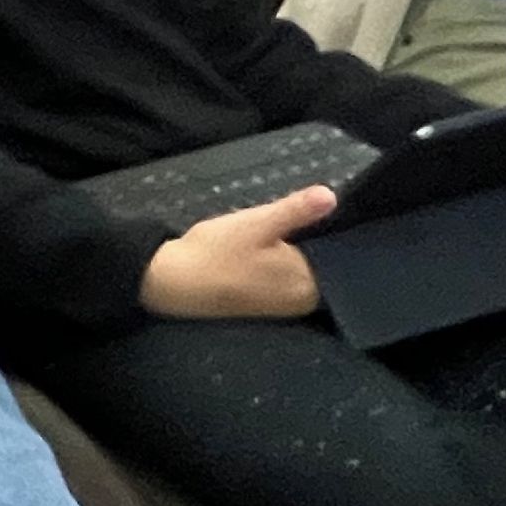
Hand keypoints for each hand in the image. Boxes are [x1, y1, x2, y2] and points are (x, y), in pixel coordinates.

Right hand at [140, 185, 327, 317]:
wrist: (170, 282)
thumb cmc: (214, 254)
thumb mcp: (257, 223)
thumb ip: (296, 209)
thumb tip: (330, 196)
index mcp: (309, 285)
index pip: (335, 256)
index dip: (325, 233)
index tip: (307, 219)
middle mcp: (302, 303)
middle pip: (318, 264)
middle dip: (305, 244)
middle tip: (278, 228)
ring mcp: (281, 308)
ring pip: (298, 271)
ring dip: (287, 255)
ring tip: (262, 242)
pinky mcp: (262, 307)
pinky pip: (282, 282)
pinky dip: (274, 267)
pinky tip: (254, 257)